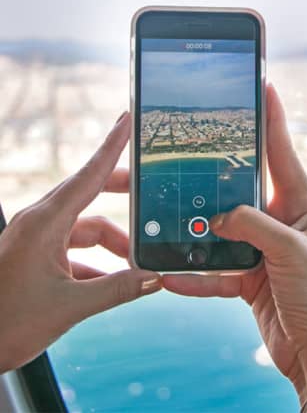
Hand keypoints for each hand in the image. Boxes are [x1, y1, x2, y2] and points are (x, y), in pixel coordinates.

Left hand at [0, 113, 160, 372]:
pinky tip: (112, 280)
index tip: (127, 120)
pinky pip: (75, 248)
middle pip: (91, 194)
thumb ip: (117, 289)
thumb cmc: (5, 324)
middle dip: (123, 195)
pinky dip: (97, 261)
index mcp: (45, 223)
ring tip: (135, 262)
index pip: (90, 174)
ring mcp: (37, 239)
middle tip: (150, 193)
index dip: (113, 145)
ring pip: (86, 227)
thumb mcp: (68, 307)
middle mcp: (40, 223)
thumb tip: (154, 278)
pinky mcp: (36, 255)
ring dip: (113, 242)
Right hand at [163, 86, 306, 410]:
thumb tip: (218, 219)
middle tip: (191, 152)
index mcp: (301, 205)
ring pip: (221, 230)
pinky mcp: (248, 278)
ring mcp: (262, 250)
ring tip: (169, 218)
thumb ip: (254, 226)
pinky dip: (195, 275)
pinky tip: (172, 274)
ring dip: (197, 231)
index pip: (283, 152)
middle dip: (217, 175)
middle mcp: (281, 222)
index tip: (263, 86)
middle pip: (242, 189)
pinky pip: (214, 272)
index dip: (273, 118)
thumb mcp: (292, 251)